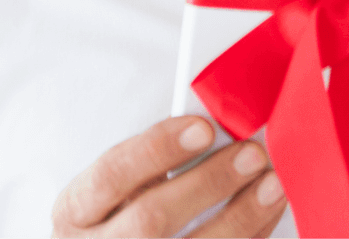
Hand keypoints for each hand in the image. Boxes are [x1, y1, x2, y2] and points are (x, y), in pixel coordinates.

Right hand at [51, 115, 286, 237]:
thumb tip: (218, 127)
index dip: (157, 148)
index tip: (204, 128)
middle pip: (150, 221)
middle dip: (207, 185)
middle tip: (252, 155)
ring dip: (238, 220)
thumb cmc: (121, 216)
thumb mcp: (119, 189)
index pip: (111, 174)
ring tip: (272, 186)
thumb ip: (155, 162)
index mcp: (76, 212)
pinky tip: (267, 218)